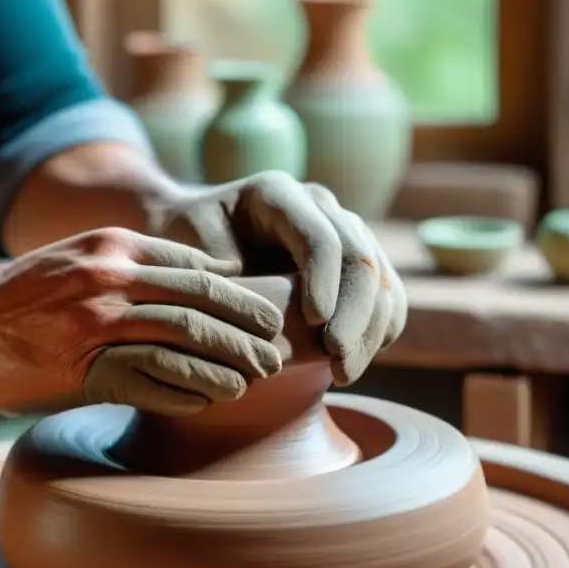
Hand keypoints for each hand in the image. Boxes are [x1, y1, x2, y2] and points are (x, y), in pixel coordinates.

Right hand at [0, 228, 283, 415]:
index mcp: (117, 247)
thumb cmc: (29, 294)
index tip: (269, 316)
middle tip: (277, 352)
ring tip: (256, 380)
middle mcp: (111, 279)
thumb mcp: (85, 258)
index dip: (240, 295)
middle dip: (246, 331)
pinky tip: (209, 401)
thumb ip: (140, 266)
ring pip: (182, 342)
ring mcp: (96, 324)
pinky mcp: (81, 369)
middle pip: (200, 304)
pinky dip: (185, 392)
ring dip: (227, 365)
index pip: (199, 268)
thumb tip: (205, 283)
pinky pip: (149, 381)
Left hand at [149, 171, 406, 385]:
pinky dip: (379, 328)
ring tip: (344, 373)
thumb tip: (259, 315)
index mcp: (276, 194)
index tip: (315, 325)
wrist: (191, 235)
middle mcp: (318, 204)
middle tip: (338, 363)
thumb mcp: (187, 255)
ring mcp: (342, 228)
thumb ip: (220, 278)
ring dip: (370, 329)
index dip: (325, 282)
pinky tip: (356, 360)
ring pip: (380, 276)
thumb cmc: (182, 247)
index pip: (320, 237)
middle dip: (355, 315)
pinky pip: (386, 292)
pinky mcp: (354, 258)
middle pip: (360, 256)